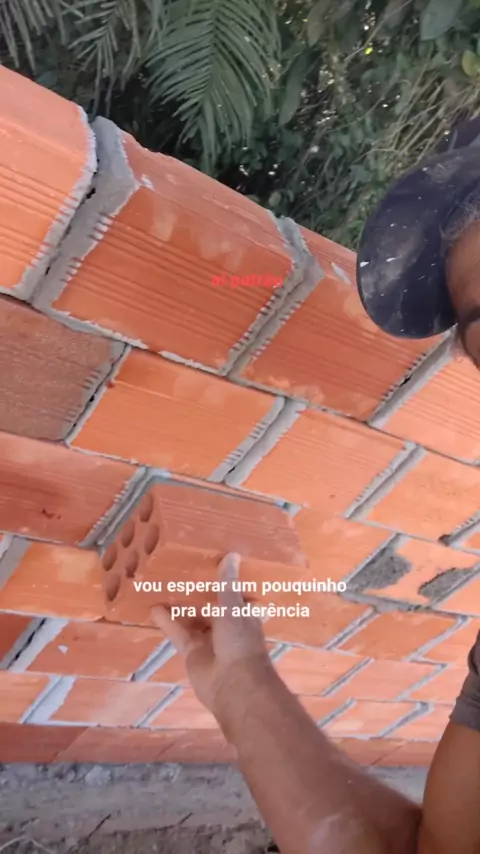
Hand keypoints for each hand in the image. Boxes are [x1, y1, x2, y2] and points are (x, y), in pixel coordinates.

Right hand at [150, 553, 271, 718]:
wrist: (233, 685)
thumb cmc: (240, 641)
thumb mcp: (234, 607)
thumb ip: (227, 584)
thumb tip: (232, 554)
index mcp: (245, 615)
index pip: (239, 596)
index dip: (230, 583)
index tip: (218, 564)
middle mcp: (228, 627)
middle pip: (211, 607)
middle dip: (199, 593)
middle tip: (182, 571)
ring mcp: (209, 640)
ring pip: (193, 619)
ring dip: (180, 607)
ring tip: (163, 586)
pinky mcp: (193, 653)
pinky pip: (179, 634)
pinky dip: (168, 623)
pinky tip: (154, 609)